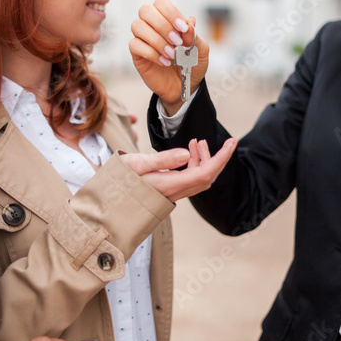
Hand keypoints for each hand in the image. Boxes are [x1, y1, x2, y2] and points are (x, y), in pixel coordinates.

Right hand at [122, 138, 236, 201]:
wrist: (109, 199)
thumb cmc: (119, 179)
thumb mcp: (137, 164)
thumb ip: (163, 159)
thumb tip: (187, 154)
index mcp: (170, 185)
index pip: (205, 173)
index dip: (221, 158)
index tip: (232, 143)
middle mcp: (175, 192)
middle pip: (208, 176)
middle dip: (219, 158)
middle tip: (227, 141)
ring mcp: (174, 193)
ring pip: (200, 178)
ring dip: (204, 159)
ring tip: (197, 142)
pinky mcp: (170, 191)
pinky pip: (191, 179)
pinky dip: (195, 164)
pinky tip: (188, 152)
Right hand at [129, 0, 209, 114]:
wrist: (185, 87)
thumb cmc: (191, 65)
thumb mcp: (200, 52)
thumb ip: (195, 37)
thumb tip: (189, 22)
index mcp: (168, 19)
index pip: (161, 3)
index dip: (171, 13)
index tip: (183, 29)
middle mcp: (152, 25)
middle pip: (145, 10)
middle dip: (162, 25)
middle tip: (177, 42)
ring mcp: (143, 39)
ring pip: (137, 26)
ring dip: (157, 40)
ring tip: (172, 54)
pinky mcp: (137, 54)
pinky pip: (134, 45)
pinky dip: (151, 53)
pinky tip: (164, 62)